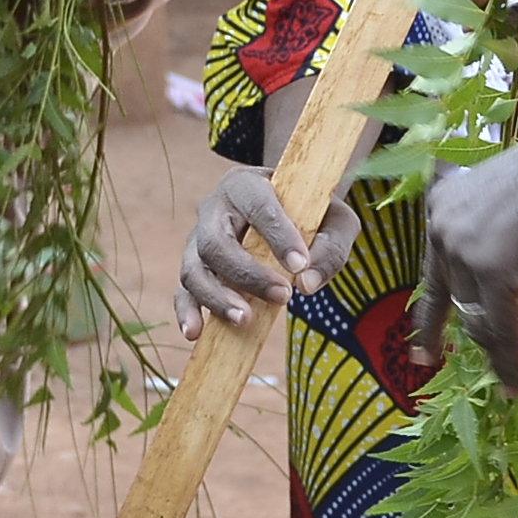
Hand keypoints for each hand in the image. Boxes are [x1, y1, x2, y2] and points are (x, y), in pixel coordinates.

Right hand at [173, 168, 362, 340]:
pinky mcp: (194, 268)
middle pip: (216, 242)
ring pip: (194, 269)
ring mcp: (198, 239)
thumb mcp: (335, 221)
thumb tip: (306, 284)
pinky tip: (196, 333)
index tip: (299, 264)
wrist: (287, 212)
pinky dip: (187, 311)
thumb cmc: (312, 214)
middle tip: (284, 297)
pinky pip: (182, 290)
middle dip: (247, 274)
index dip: (278, 235)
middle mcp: (213, 208)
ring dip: (217, 298)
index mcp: (246, 184)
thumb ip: (331, 247)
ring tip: (246, 320)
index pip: (258, 206)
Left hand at [416, 118, 517, 395]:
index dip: (429, 312)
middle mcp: (444, 230)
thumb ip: (493, 231)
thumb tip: (505, 274)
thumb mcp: (509, 197)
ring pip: (479, 322)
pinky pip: (504, 333)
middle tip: (437, 363)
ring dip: (500, 359)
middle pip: (454, 299)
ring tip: (516, 386)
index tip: (422, 346)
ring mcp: (467, 253)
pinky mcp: (496, 275)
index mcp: (443, 206)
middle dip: (450, 337)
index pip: (432, 270)